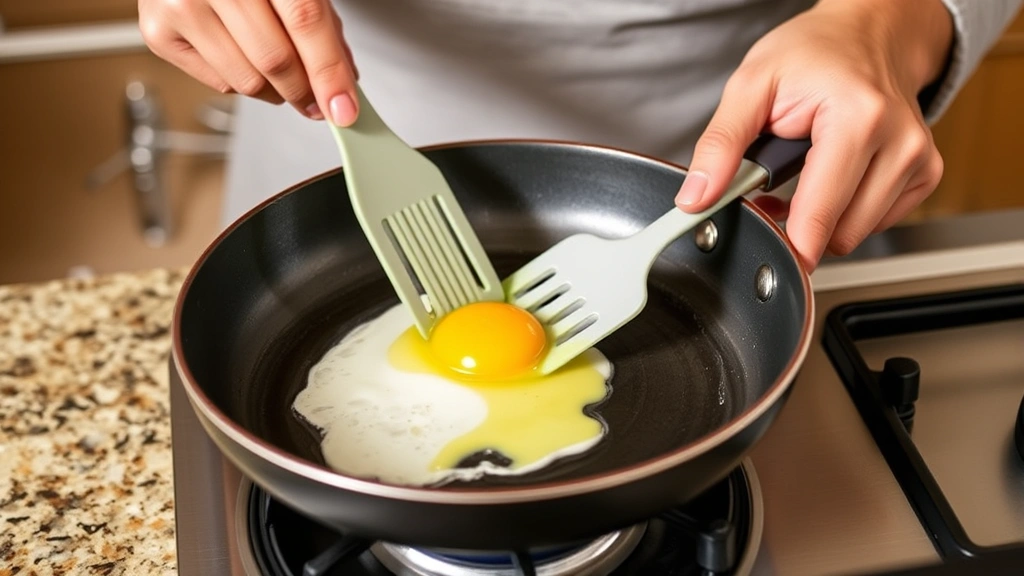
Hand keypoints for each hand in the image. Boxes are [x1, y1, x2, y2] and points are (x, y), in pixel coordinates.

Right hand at [139, 0, 359, 125]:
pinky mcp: (158, 33)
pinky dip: (244, 81)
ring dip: (277, 92)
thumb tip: (344, 79)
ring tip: (284, 75)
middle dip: (305, 91)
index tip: (344, 108)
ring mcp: (180, 5)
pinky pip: (220, 83)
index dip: (329, 71)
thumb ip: (320, 23)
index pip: (304, 20)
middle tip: (319, 100)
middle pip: (274, 59)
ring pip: (248, 81)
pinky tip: (246, 58)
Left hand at [674, 0, 952, 270]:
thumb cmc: (814, 51)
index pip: (820, 215)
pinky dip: (848, 214)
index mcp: (859, 119)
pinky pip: (878, 222)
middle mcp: (900, 142)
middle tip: (774, 193)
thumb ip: (720, 145)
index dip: (785, 242)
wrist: (867, 32)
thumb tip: (697, 197)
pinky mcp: (925, 173)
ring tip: (802, 181)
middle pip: (841, 233)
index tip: (762, 244)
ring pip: (859, 234)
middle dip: (799, 227)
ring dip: (823, 222)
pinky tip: (830, 183)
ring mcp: (919, 159)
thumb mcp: (751, 85)